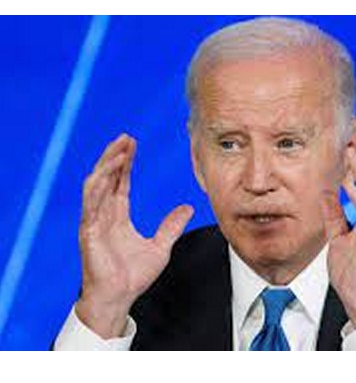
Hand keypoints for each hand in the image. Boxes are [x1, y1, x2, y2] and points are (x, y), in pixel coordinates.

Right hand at [76, 134, 193, 337]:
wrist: (119, 298)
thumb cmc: (133, 276)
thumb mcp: (161, 246)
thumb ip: (172, 226)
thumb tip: (188, 208)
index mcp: (117, 216)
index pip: (120, 182)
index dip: (126, 163)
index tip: (133, 144)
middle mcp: (104, 215)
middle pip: (107, 178)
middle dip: (115, 156)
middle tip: (126, 137)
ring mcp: (94, 222)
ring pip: (96, 185)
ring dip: (106, 165)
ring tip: (118, 148)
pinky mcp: (88, 232)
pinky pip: (90, 204)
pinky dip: (97, 186)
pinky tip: (106, 172)